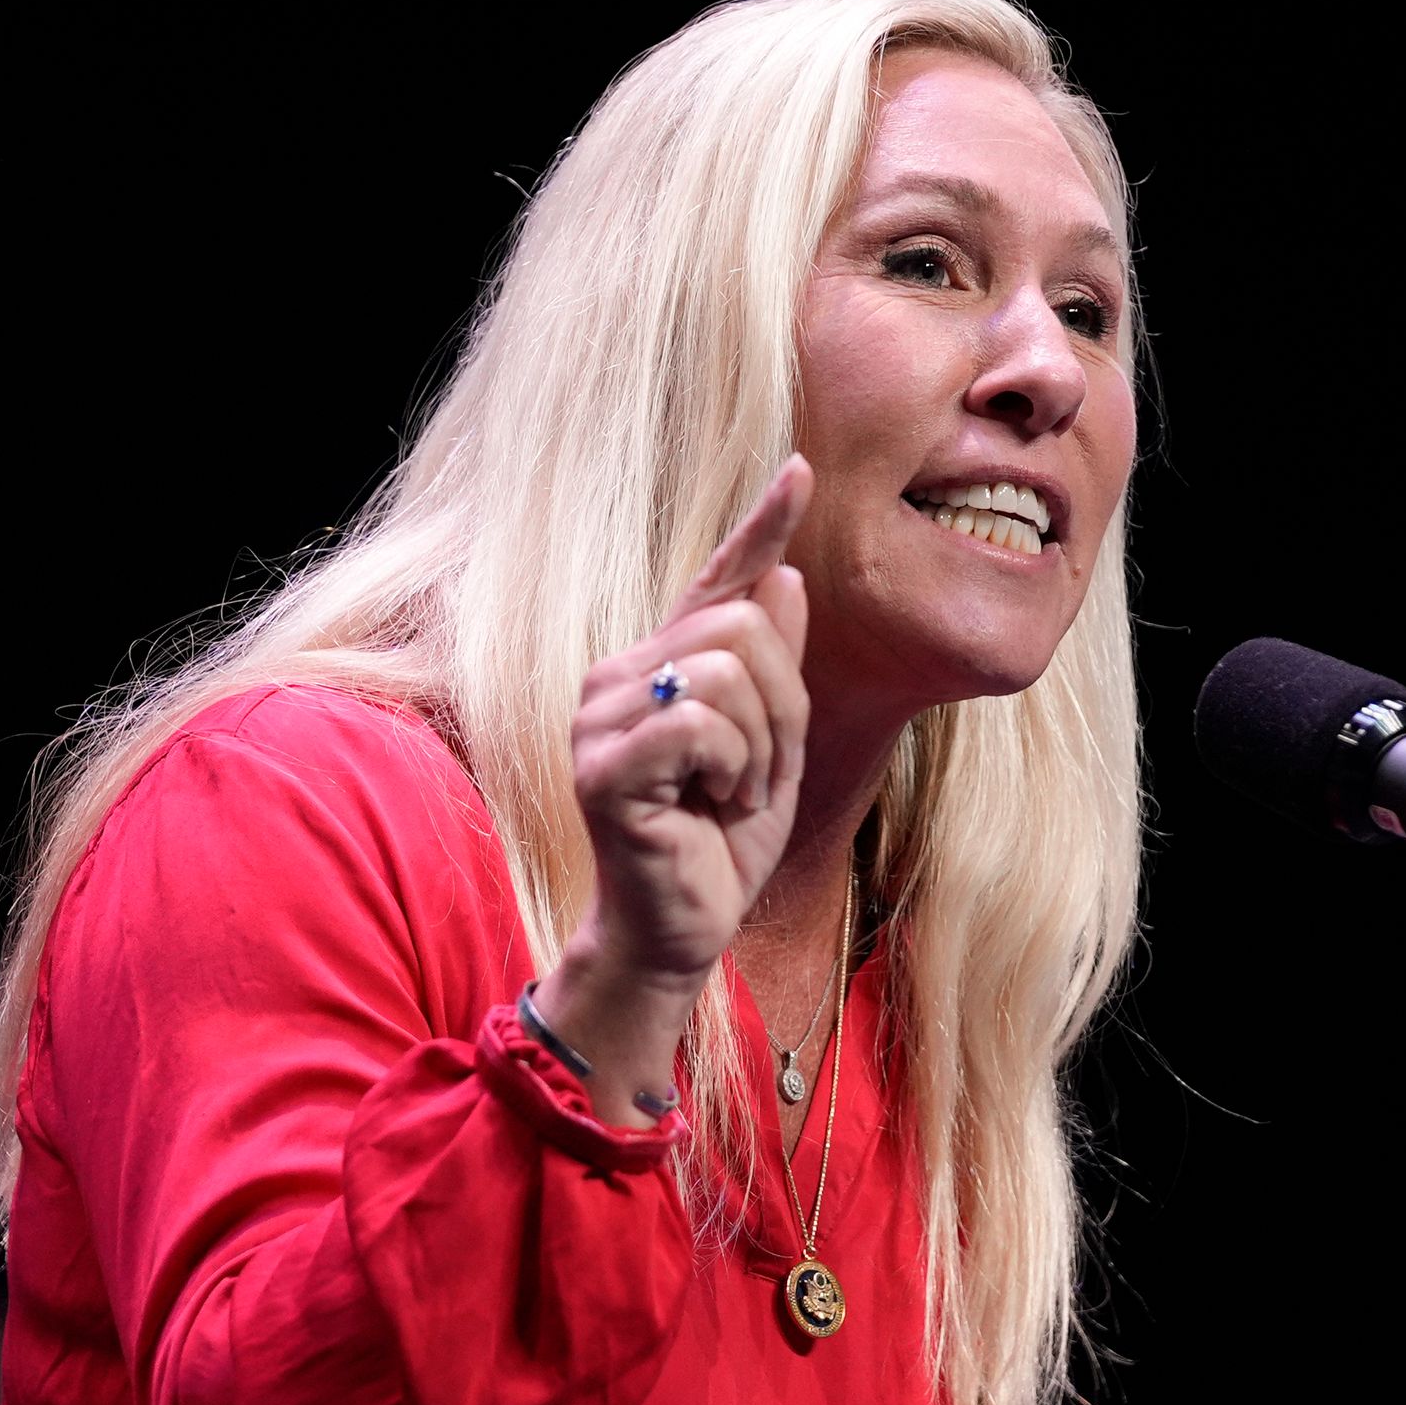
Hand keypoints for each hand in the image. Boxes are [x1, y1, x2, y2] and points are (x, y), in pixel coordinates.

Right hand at [529, 459, 812, 1109]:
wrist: (681, 932)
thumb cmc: (722, 847)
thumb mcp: (773, 750)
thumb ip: (776, 669)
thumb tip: (784, 577)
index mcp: (659, 668)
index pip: (717, 582)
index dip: (761, 526)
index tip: (803, 472)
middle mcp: (619, 677)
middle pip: (741, 626)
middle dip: (784, 705)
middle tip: (758, 775)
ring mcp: (601, 718)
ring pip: (727, 671)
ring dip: (760, 746)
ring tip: (733, 796)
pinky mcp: (602, 766)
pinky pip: (699, 723)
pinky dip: (732, 768)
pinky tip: (712, 807)